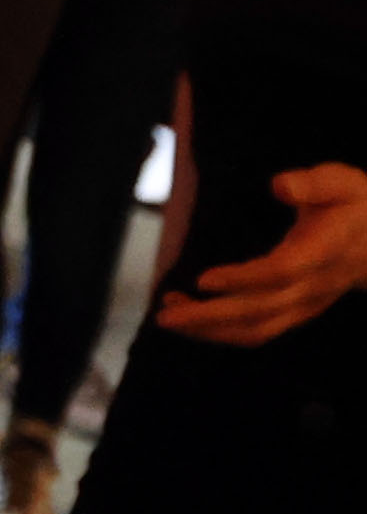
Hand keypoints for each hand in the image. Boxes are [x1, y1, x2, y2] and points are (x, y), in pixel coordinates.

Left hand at [155, 163, 366, 344]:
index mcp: (323, 252)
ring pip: (258, 328)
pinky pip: (260, 330)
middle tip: (165, 314)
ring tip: (169, 315)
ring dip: (211, 328)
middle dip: (211, 315)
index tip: (203, 280)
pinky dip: (223, 331)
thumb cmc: (355, 205)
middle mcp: (314, 286)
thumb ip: (312, 184)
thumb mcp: (341, 183)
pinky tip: (191, 318)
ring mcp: (306, 305)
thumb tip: (280, 185)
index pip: (282, 272)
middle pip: (261, 309)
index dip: (243, 279)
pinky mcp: (297, 312)